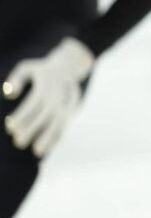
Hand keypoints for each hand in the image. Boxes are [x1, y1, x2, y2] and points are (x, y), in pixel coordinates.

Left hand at [3, 37, 93, 156]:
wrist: (70, 66)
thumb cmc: (41, 70)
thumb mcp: (26, 68)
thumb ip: (16, 79)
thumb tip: (10, 94)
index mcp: (48, 82)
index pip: (35, 101)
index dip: (23, 115)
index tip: (10, 128)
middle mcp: (61, 92)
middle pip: (48, 113)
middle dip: (34, 128)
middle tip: (18, 143)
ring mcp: (69, 101)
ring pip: (60, 120)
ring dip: (49, 137)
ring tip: (37, 151)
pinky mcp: (73, 108)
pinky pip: (66, 124)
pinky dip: (57, 136)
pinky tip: (48, 148)